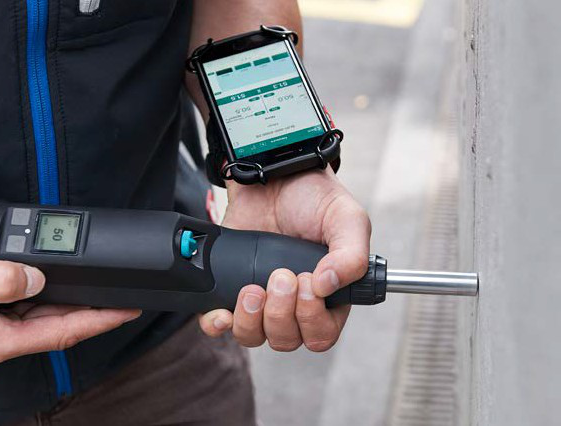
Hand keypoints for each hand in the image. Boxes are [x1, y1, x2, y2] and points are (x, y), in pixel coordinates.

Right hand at [0, 225, 139, 367]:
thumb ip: (1, 277)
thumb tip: (37, 280)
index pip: (59, 333)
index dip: (97, 322)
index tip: (125, 311)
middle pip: (58, 329)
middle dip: (93, 315)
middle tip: (124, 300)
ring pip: (47, 320)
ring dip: (76, 307)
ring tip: (104, 294)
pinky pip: (34, 309)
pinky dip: (55, 299)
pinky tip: (68, 286)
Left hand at [199, 168, 370, 351]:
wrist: (273, 174)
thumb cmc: (314, 197)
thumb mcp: (346, 219)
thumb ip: (352, 255)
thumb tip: (327, 286)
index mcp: (327, 295)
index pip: (321, 334)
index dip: (312, 319)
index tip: (306, 284)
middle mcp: (293, 303)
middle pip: (285, 339)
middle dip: (281, 313)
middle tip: (280, 275)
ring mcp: (260, 296)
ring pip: (253, 336)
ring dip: (251, 320)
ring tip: (252, 288)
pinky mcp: (230, 286)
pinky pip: (220, 324)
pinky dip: (218, 324)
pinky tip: (221, 312)